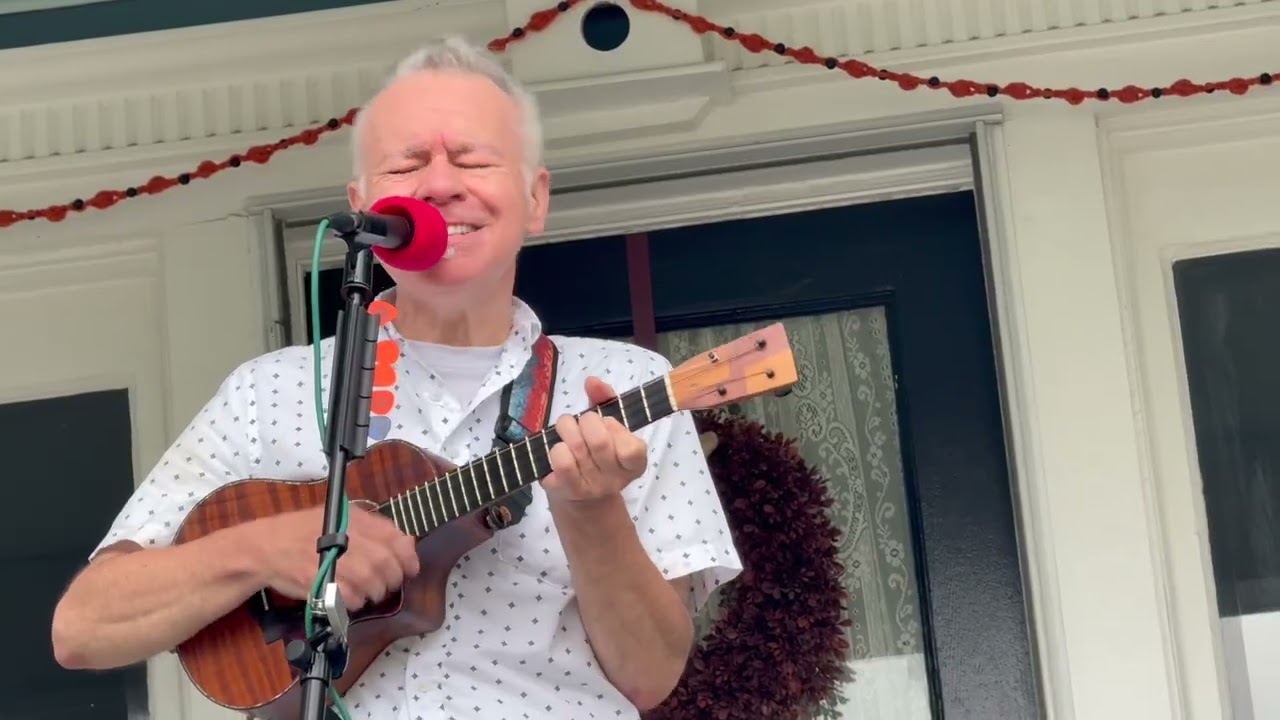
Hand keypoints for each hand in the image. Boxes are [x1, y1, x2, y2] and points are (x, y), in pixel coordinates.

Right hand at [241, 505, 419, 610]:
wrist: (266, 547)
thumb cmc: (304, 532)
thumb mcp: (340, 519)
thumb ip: (375, 528)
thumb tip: (408, 543)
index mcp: (356, 519)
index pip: (396, 539)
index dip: (407, 558)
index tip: (409, 570)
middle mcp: (349, 537)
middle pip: (387, 565)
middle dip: (391, 580)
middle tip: (382, 584)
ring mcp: (336, 561)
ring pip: (373, 584)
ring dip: (373, 592)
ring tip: (363, 590)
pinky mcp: (323, 583)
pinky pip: (353, 599)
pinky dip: (355, 602)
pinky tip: (348, 597)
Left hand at [543, 376, 648, 503]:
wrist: (580, 496)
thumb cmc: (596, 453)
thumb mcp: (608, 426)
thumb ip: (605, 400)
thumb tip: (592, 381)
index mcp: (633, 464)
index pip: (632, 449)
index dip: (616, 428)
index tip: (608, 423)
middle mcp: (614, 480)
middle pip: (599, 442)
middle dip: (586, 421)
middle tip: (581, 422)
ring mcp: (590, 488)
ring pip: (575, 449)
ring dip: (566, 430)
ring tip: (565, 432)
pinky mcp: (566, 491)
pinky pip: (559, 462)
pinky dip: (555, 449)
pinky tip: (558, 451)